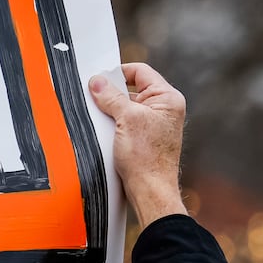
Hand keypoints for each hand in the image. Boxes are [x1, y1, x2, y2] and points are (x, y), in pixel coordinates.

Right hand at [88, 62, 187, 228]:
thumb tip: (97, 82)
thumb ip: (111, 97)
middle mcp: (164, 109)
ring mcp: (155, 124)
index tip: (100, 79)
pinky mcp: (145, 138)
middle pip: (132, 89)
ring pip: (127, 107)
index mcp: (168, 99)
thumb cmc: (146, 158)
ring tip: (101, 119)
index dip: (119, 72)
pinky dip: (114, 124)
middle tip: (95, 98)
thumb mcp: (126, 119)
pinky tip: (104, 131)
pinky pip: (126, 122)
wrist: (149, 190)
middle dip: (112, 94)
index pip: (141, 72)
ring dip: (111, 111)